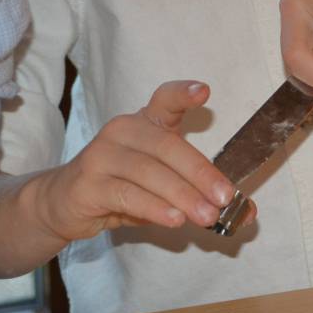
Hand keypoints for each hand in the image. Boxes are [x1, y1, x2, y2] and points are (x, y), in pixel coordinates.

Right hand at [27, 80, 242, 240]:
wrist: (64, 202)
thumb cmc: (122, 187)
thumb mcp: (164, 186)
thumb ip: (201, 192)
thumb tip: (248, 212)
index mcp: (145, 122)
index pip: (165, 99)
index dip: (184, 94)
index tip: (205, 92)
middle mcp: (123, 131)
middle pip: (167, 146)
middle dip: (200, 173)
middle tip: (224, 196)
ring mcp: (101, 155)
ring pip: (149, 172)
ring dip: (182, 196)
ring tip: (206, 216)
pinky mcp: (88, 183)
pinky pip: (127, 194)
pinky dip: (154, 208)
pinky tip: (173, 219)